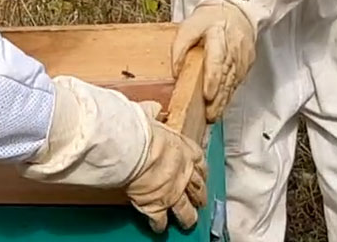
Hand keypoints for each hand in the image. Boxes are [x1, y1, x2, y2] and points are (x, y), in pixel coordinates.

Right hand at [126, 102, 207, 231]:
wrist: (134, 148)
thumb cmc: (140, 130)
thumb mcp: (149, 116)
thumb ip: (153, 114)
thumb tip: (153, 108)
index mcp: (185, 151)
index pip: (201, 164)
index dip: (202, 172)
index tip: (203, 177)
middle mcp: (184, 174)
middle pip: (197, 189)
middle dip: (200, 197)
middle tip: (201, 202)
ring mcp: (173, 192)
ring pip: (186, 210)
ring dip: (188, 217)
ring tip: (188, 222)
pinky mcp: (157, 206)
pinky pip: (160, 220)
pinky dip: (159, 225)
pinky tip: (159, 228)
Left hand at [171, 0, 256, 121]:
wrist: (236, 11)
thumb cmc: (210, 19)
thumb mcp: (188, 27)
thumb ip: (179, 48)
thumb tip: (175, 72)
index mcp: (218, 35)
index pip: (217, 59)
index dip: (213, 78)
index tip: (208, 94)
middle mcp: (233, 47)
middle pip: (226, 76)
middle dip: (218, 98)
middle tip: (209, 115)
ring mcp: (242, 56)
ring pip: (233, 82)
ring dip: (224, 100)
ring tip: (213, 116)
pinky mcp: (246, 63)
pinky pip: (237, 81)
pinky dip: (229, 94)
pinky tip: (221, 105)